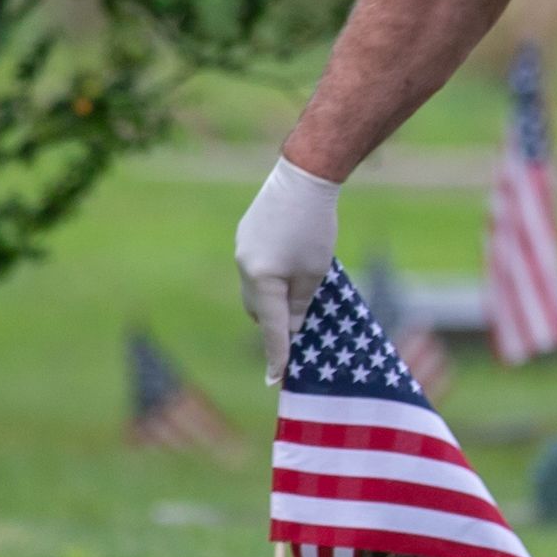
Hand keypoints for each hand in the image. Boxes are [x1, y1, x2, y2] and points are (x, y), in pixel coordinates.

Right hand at [234, 155, 342, 383]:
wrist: (303, 178)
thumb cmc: (315, 227)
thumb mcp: (315, 272)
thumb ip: (300, 304)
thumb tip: (289, 327)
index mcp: (262, 279)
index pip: (272, 327)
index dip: (277, 354)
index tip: (277, 378)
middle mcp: (244, 267)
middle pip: (259, 310)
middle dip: (277, 323)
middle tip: (301, 329)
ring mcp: (241, 250)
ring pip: (256, 290)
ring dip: (273, 299)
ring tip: (299, 295)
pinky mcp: (244, 237)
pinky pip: (255, 270)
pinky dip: (270, 278)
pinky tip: (289, 266)